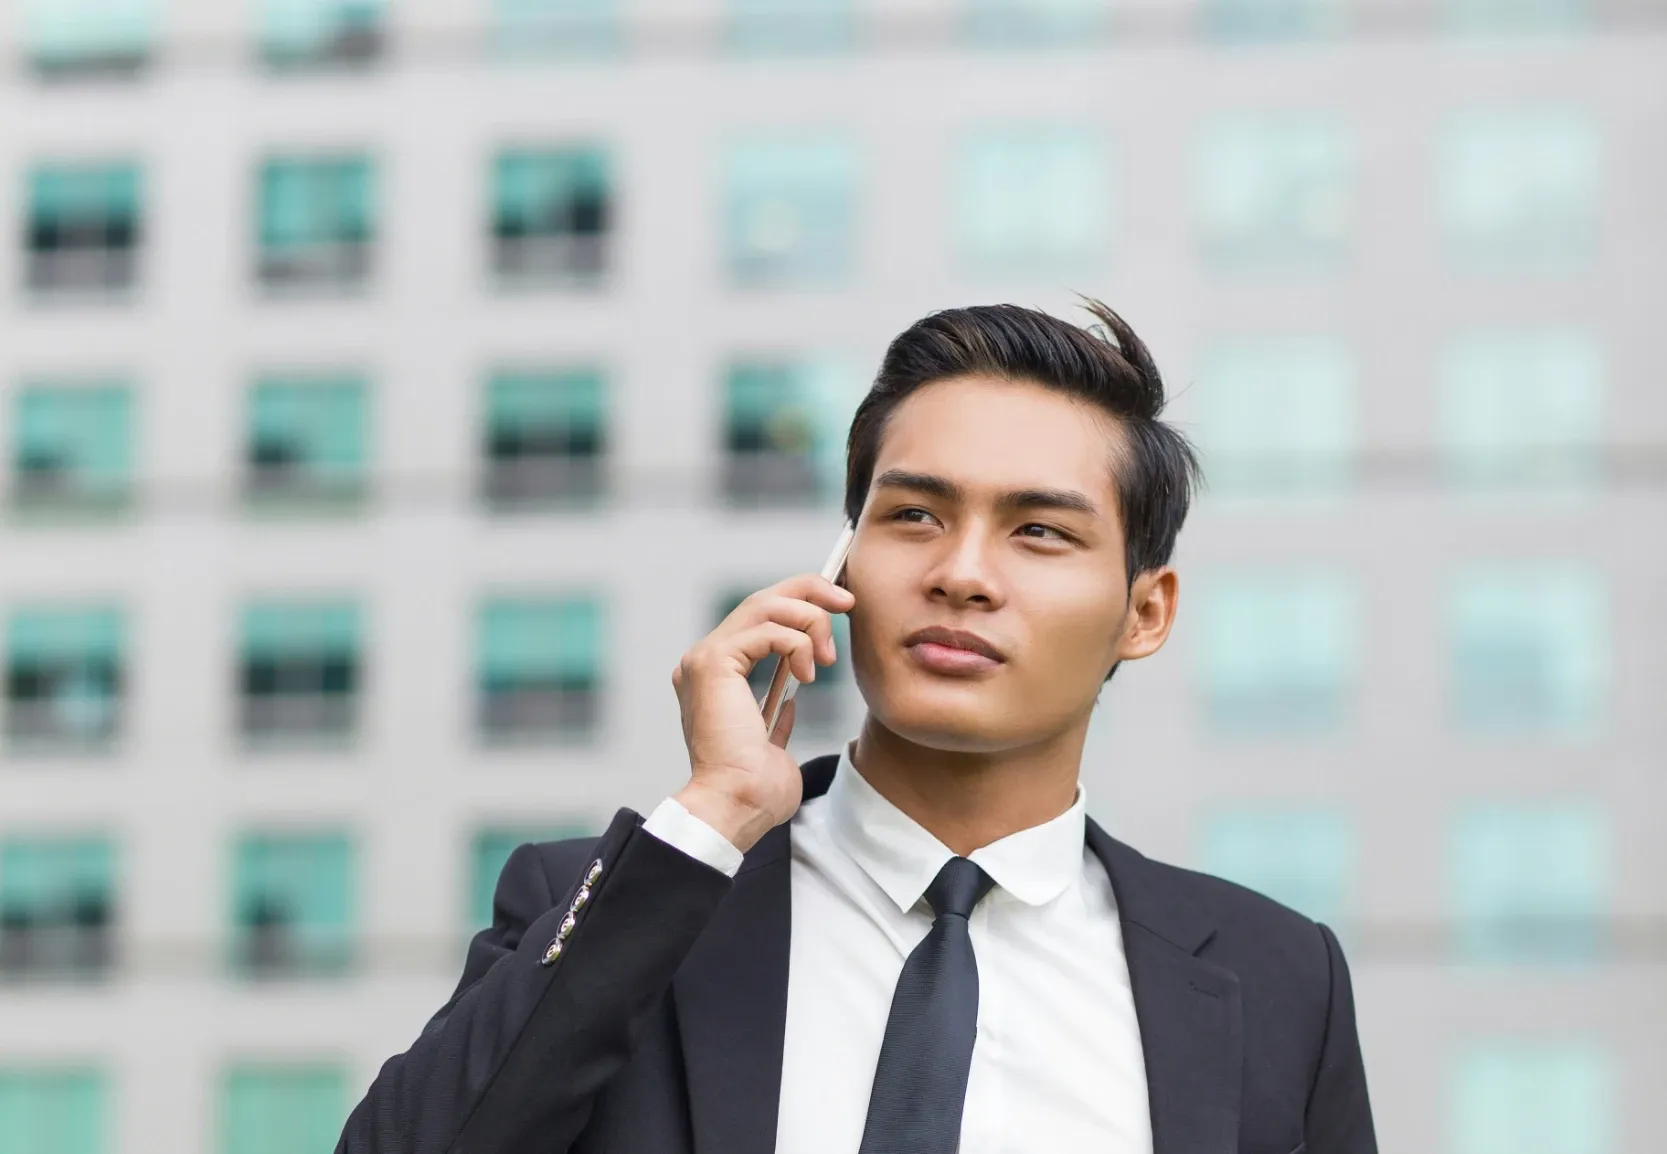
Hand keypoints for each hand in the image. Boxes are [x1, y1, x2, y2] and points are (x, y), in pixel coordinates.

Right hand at [671, 574, 854, 852]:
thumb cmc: (755, 789)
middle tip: (847, 601)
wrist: (738, 805)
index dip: (798, 602)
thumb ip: (775, 715)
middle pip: (761, 598)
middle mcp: (703, 660)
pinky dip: (797, 643)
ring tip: (827, 658)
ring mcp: (704, 659)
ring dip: (809, 621)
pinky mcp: (714, 662)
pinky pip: (768, 630)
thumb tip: (789, 699)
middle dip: (810, 591)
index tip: (838, 607)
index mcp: (713, 677)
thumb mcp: (771, 742)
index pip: (757, 617)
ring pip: (765, 605)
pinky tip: (809, 674)